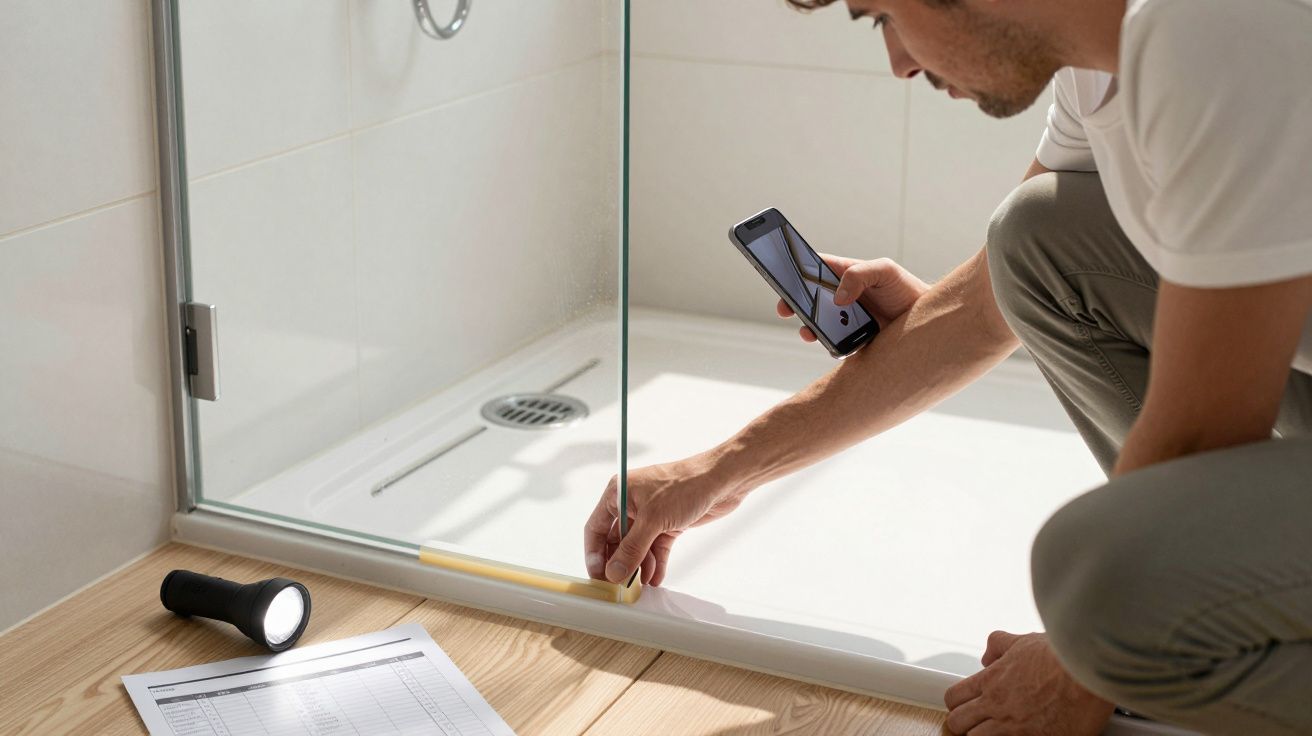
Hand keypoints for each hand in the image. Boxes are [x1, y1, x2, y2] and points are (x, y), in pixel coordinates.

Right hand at [583, 454, 749, 586]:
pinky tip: (656, 577)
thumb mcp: (652, 520)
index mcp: (618, 493)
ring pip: (637, 547)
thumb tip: (614, 571)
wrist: (721, 480)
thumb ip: (631, 549)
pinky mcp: (668, 523)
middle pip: (617, 540)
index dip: (595, 553)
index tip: (599, 575)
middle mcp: (631, 503)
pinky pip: (656, 548)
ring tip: (643, 582)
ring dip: (640, 565)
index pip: (596, 528)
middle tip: (621, 583)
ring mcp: (651, 514)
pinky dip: (656, 563)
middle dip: (620, 563)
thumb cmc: (685, 485)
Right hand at [777, 255, 929, 341]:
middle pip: (809, 298)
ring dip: (808, 327)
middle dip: (793, 302)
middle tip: (785, 308)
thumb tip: (838, 297)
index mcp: (846, 275)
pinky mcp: (852, 340)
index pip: (815, 268)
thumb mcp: (885, 271)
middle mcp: (842, 297)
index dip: (795, 270)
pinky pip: (834, 343)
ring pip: (818, 323)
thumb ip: (860, 274)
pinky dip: (829, 345)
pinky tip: (832, 345)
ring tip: (808, 331)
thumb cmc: (907, 290)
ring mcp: (845, 319)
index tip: (782, 275)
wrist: (928, 323)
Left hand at [944, 631, 1113, 735]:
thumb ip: (999, 646)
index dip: (958, 704)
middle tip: (978, 723)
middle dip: (965, 724)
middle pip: (958, 723)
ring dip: (984, 735)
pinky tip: (1022, 735)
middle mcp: (996, 705)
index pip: (954, 698)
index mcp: (991, 681)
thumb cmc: (1062, 656)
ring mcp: (1014, 728)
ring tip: (1001, 731)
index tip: (967, 706)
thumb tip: (987, 656)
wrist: (1090, 671)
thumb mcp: (1024, 641)